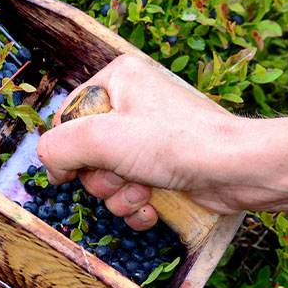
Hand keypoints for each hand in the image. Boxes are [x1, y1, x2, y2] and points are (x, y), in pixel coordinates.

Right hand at [37, 54, 242, 229]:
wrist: (236, 171)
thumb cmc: (175, 143)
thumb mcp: (102, 138)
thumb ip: (58, 147)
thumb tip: (50, 166)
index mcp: (117, 80)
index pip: (68, 117)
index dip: (68, 149)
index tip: (74, 169)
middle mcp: (132, 104)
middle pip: (86, 151)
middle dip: (101, 176)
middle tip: (123, 176)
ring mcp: (149, 137)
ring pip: (107, 176)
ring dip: (120, 195)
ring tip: (144, 191)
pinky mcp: (162, 166)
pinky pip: (129, 191)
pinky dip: (136, 205)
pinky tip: (153, 207)